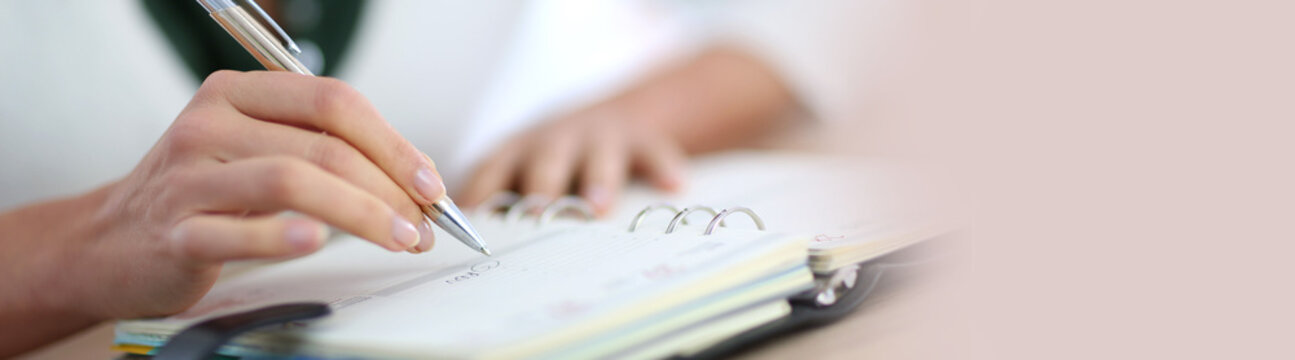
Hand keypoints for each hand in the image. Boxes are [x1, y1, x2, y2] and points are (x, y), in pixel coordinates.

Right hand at [56, 71, 443, 319]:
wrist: (112, 242)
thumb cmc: (201, 194)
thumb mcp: (258, 152)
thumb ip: (325, 151)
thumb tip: (414, 177)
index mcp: (239, 94)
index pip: (334, 102)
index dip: (393, 142)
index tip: (429, 183)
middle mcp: (210, 124)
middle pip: (322, 145)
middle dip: (388, 188)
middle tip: (422, 224)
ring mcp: (187, 176)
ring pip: (290, 180)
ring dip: (360, 213)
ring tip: (398, 239)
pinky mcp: (174, 230)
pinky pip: (236, 230)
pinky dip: (282, 236)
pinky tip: (316, 243)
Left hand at [458, 46, 795, 214]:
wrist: (617, 115)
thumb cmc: (554, 162)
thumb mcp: (521, 172)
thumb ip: (499, 204)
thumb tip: (468, 248)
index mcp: (516, 152)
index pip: (492, 172)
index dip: (484, 195)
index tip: (476, 225)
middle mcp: (555, 141)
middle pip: (545, 161)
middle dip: (541, 186)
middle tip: (538, 214)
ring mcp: (600, 137)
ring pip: (598, 156)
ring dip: (598, 179)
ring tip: (599, 206)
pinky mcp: (641, 139)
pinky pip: (654, 150)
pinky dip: (663, 166)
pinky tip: (673, 185)